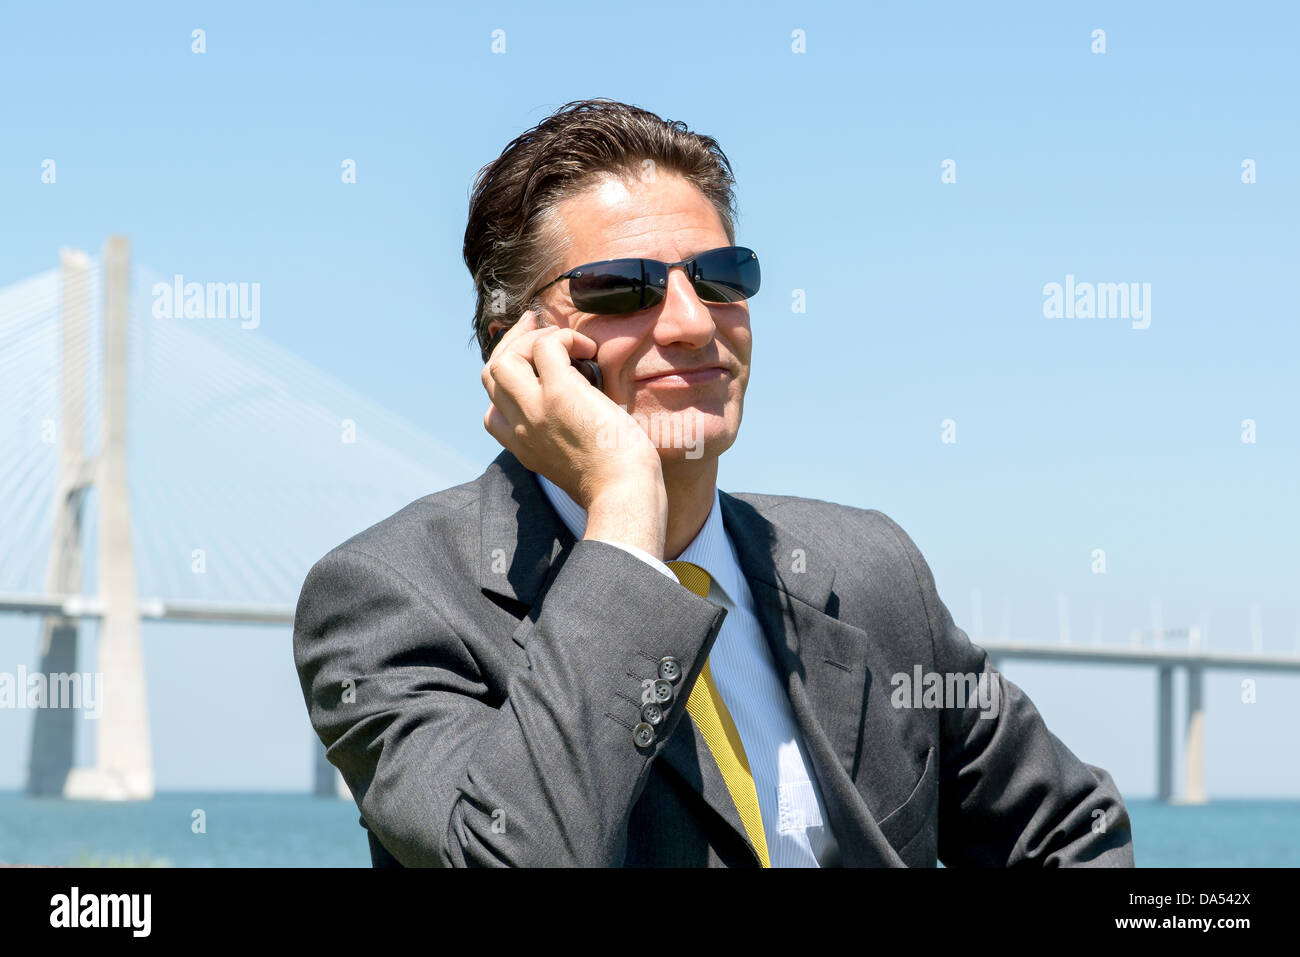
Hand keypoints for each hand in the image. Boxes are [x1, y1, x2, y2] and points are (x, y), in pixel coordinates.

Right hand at [481, 311, 666, 554]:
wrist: (624, 494)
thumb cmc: (614, 481)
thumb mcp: (573, 463)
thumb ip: (562, 438)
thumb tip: (582, 405)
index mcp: (522, 446)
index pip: (492, 408)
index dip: (508, 380)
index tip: (531, 364)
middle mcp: (520, 427)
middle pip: (490, 374)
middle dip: (512, 345)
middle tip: (537, 327)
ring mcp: (535, 409)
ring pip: (504, 358)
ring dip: (534, 339)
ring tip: (570, 343)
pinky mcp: (560, 393)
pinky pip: (547, 346)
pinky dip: (566, 338)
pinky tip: (589, 349)